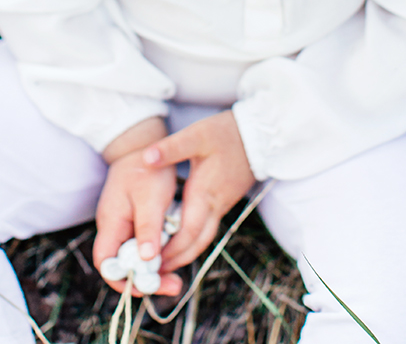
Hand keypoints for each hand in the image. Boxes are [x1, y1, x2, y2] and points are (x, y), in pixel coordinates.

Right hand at [93, 118, 181, 296]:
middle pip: (122, 264)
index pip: (106, 263)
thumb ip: (147, 228)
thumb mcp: (150, 197)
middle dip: (146, 278)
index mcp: (111, 221)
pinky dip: (155, 253)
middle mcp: (112, 226)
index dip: (122, 280)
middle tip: (173, 285)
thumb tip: (147, 260)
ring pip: (133, 256)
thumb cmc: (145, 168)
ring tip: (177, 276)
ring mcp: (121, 223)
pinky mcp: (132, 219)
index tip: (147, 287)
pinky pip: (140, 244)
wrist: (140, 144)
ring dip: (153, 268)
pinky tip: (172, 256)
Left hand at [142, 110, 255, 271]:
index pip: (188, 232)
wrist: (259, 135)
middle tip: (155, 270)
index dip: (171, 249)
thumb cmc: (226, 133)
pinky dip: (193, 238)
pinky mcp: (224, 201)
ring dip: (185, 251)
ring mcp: (221, 205)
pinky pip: (208, 228)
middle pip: (197, 243)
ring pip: (204, 238)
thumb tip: (146, 158)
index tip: (153, 260)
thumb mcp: (196, 135)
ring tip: (164, 260)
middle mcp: (215, 205)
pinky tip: (179, 238)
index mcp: (205, 193)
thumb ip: (171, 148)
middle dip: (176, 259)